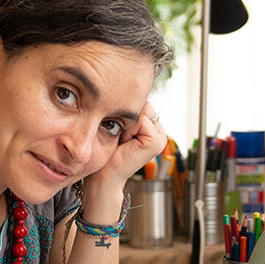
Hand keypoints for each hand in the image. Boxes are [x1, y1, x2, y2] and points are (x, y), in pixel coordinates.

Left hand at [81, 103, 167, 217]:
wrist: (104, 174)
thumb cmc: (107, 151)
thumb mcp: (118, 124)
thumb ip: (128, 109)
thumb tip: (125, 88)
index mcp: (152, 125)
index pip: (141, 101)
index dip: (125, 110)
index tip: (118, 128)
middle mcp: (159, 130)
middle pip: (143, 103)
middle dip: (127, 116)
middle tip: (120, 135)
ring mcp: (161, 137)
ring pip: (142, 110)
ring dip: (127, 122)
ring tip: (123, 139)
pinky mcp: (157, 142)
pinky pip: (142, 120)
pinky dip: (130, 129)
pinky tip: (126, 142)